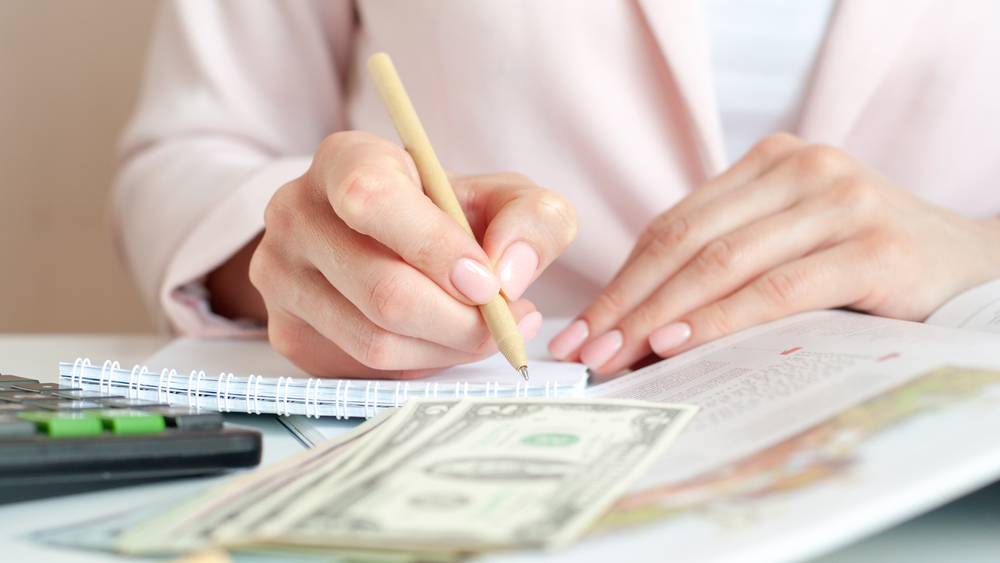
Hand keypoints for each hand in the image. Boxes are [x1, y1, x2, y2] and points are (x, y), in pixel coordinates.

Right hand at [250, 131, 576, 377]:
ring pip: (375, 341)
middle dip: (461, 320)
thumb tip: (510, 273)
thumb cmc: (444, 215)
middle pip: (384, 290)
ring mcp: (280, 278)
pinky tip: (441, 341)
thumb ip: (532, 218)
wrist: (382, 240)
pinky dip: (419, 364)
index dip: (436, 247)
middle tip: (506, 321)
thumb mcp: (500, 197)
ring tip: (484, 331)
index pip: (372, 198)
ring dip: (446, 349)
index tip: (488, 281)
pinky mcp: (286, 333)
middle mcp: (296, 213)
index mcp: (344, 160)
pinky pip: (362, 370)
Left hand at [549, 133, 999, 374]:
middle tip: (584, 350)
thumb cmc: (866, 264)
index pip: (674, 224)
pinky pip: (776, 289)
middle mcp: (802, 169)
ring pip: (722, 263)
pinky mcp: (872, 247)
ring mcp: (839, 202)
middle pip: (686, 241)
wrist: (972, 270)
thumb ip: (728, 261)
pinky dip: (720, 318)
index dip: (622, 279)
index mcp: (771, 161)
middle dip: (627, 302)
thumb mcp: (791, 243)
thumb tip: (638, 324)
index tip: (582, 328)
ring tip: (617, 356)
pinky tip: (678, 343)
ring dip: (659, 315)